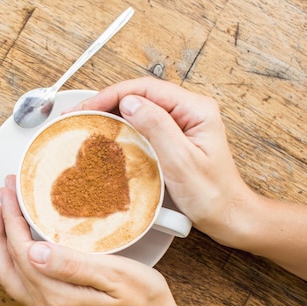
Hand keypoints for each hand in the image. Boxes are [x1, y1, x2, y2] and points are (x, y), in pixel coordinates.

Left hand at [0, 175, 263, 305]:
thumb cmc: (144, 302)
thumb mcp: (116, 276)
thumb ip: (73, 265)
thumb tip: (34, 251)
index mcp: (58, 298)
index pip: (22, 252)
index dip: (12, 220)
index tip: (10, 192)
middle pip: (7, 265)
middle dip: (0, 229)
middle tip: (2, 197)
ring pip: (10, 275)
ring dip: (2, 244)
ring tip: (2, 215)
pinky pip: (22, 281)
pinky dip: (13, 258)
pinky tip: (19, 242)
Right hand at [66, 76, 255, 245]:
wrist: (227, 216)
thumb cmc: (212, 194)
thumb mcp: (181, 161)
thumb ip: (157, 127)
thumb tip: (129, 103)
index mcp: (195, 109)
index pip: (146, 88)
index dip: (112, 95)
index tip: (88, 108)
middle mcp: (188, 111)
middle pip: (140, 95)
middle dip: (106, 102)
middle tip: (78, 115)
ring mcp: (180, 124)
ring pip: (139, 109)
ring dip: (111, 114)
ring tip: (86, 124)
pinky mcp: (172, 138)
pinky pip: (142, 126)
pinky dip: (121, 128)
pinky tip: (106, 137)